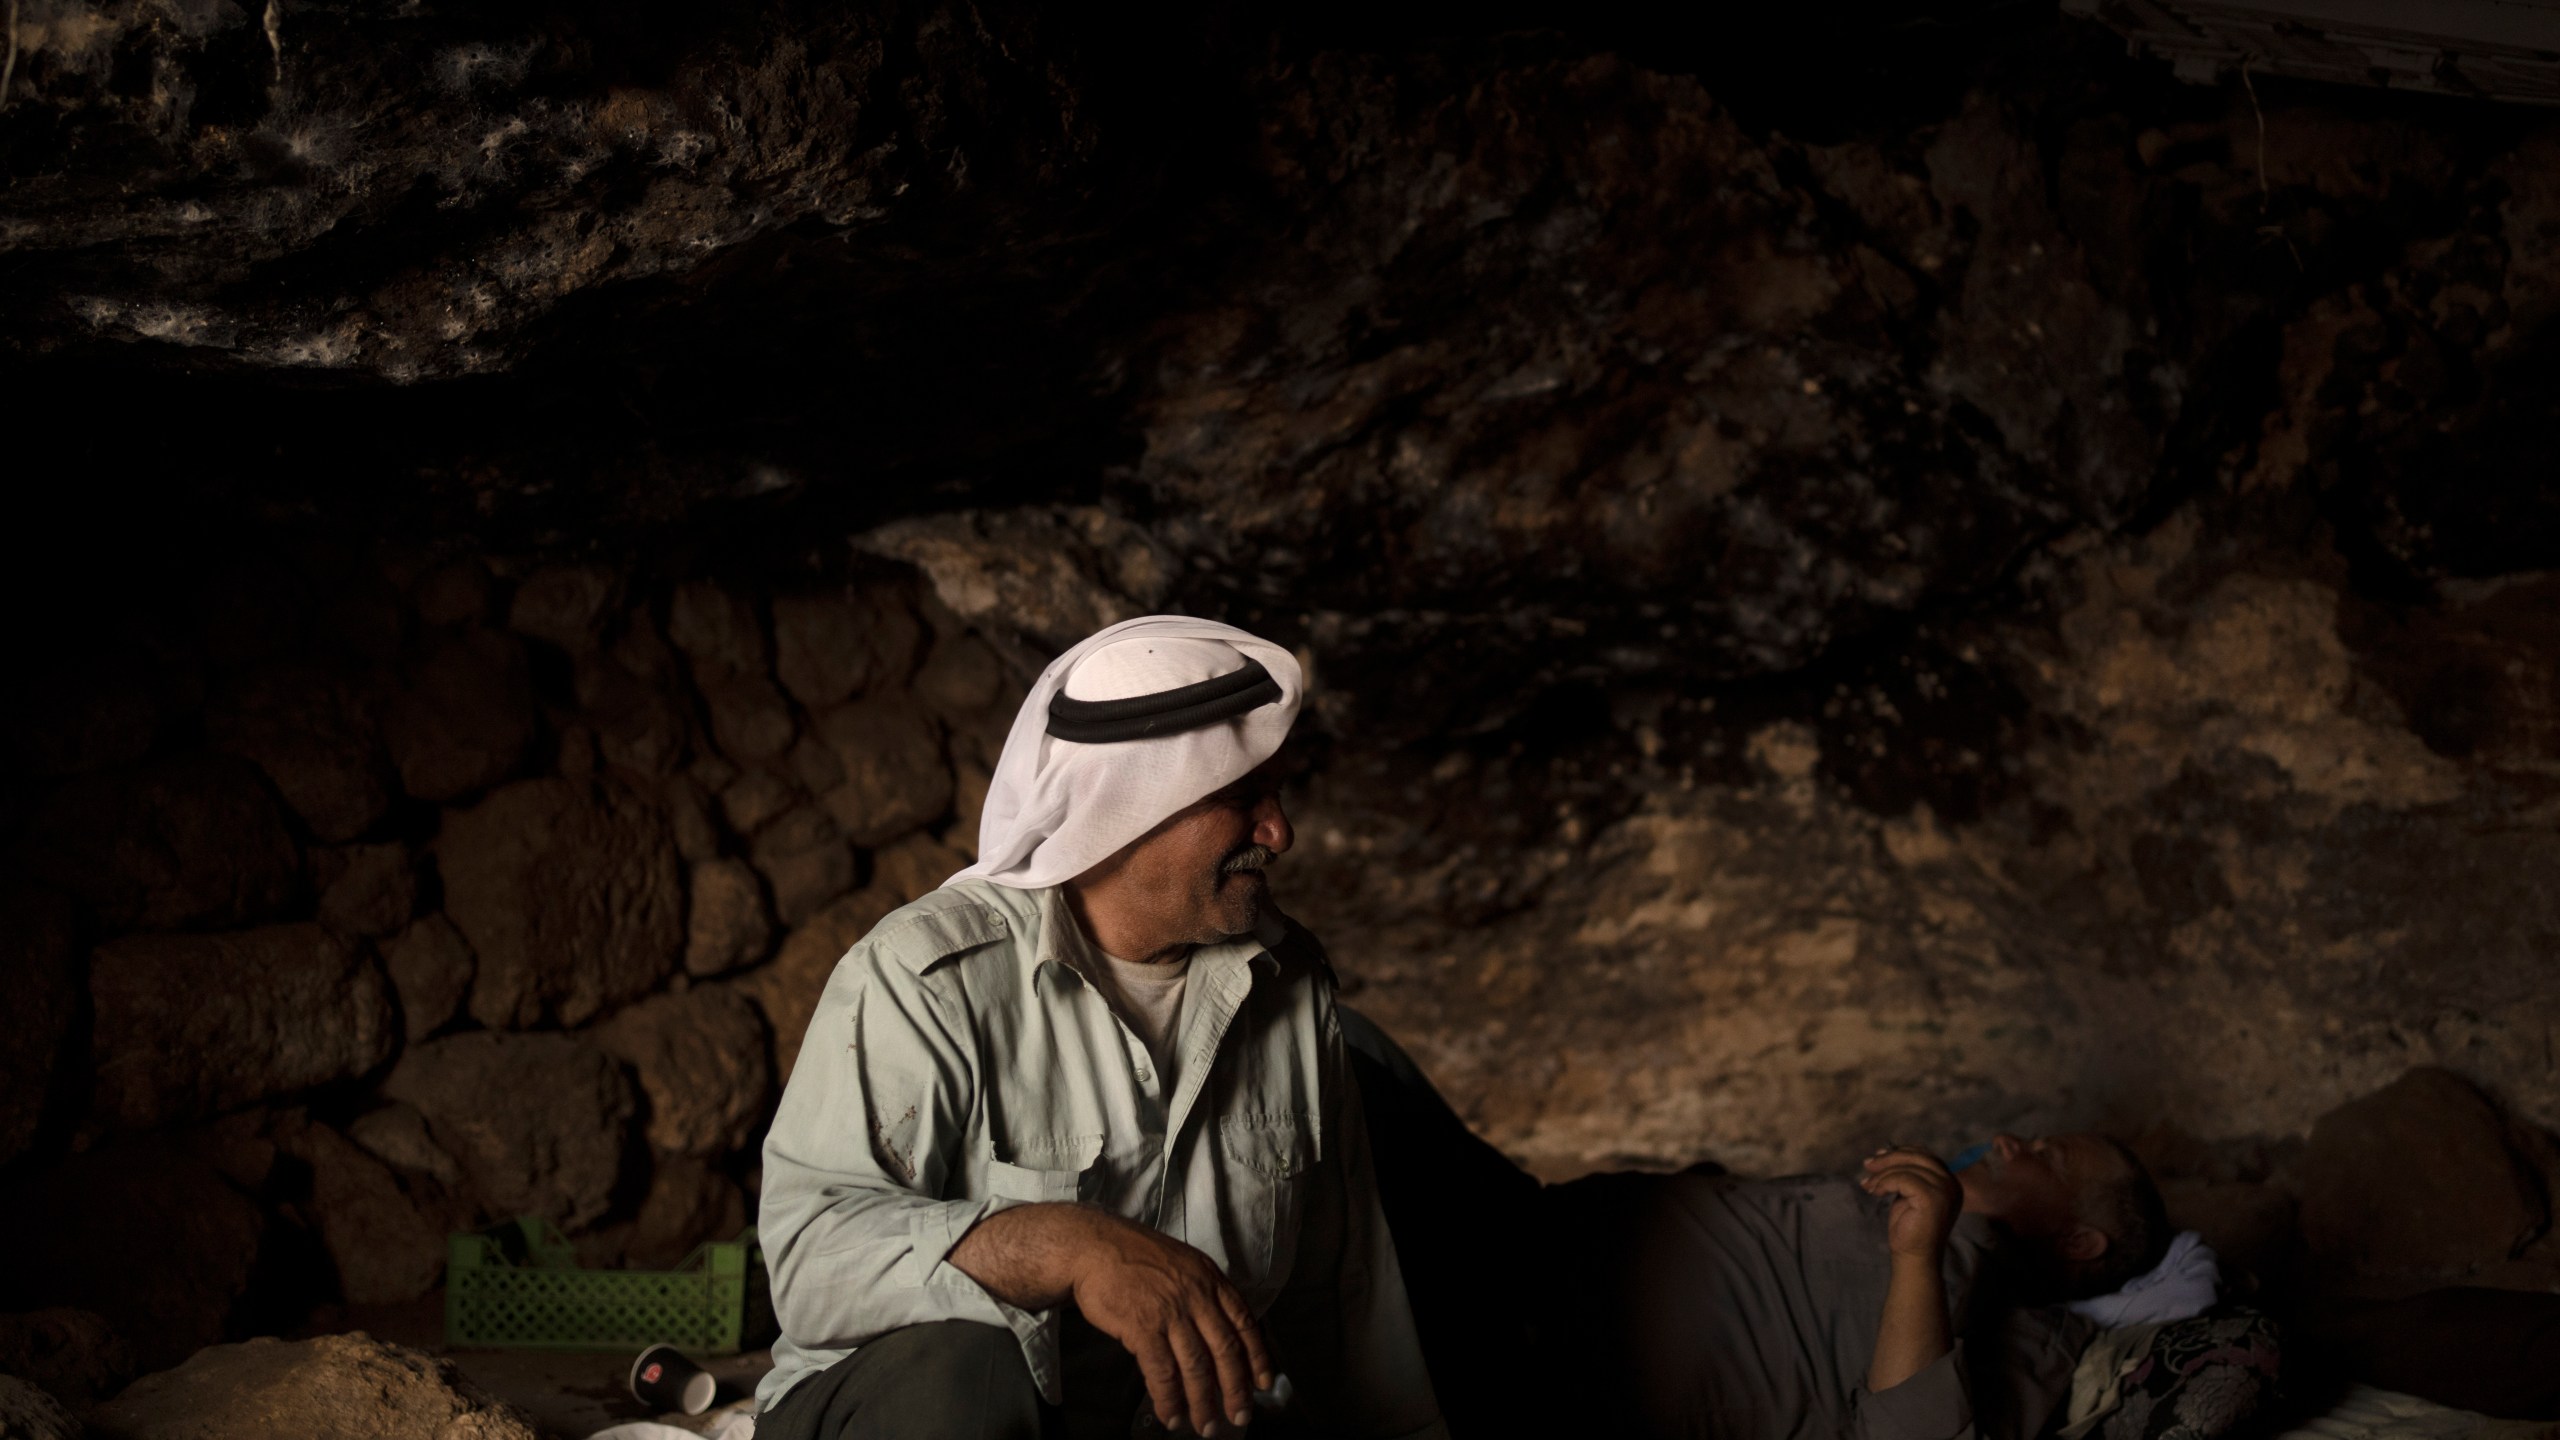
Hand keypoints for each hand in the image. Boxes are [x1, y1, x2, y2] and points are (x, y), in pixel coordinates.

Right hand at [1066, 1211, 1274, 1435]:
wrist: (1094, 1247)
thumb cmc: (1136, 1257)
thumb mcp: (1184, 1266)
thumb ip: (1204, 1295)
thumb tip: (1220, 1334)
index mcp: (1211, 1280)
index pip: (1245, 1323)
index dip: (1257, 1357)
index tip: (1264, 1384)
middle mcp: (1197, 1296)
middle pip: (1226, 1350)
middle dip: (1236, 1388)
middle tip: (1239, 1417)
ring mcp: (1171, 1312)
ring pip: (1197, 1366)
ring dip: (1203, 1402)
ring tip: (1206, 1426)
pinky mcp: (1143, 1327)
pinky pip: (1162, 1372)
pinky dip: (1169, 1399)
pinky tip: (1172, 1415)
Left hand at [1859, 1145, 1959, 1262]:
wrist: (1913, 1258)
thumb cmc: (1908, 1228)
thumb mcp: (1907, 1195)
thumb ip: (1905, 1174)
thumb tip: (1883, 1151)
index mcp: (1949, 1182)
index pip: (1925, 1156)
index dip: (1900, 1152)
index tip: (1877, 1156)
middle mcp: (1952, 1184)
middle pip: (1917, 1157)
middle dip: (1889, 1158)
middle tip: (1867, 1165)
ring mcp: (1945, 1191)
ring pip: (1908, 1167)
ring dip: (1883, 1174)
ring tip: (1868, 1185)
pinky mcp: (1933, 1198)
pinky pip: (1903, 1179)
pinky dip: (1885, 1182)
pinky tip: (1875, 1192)